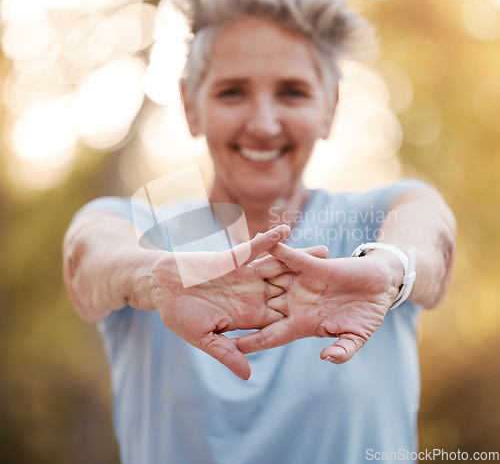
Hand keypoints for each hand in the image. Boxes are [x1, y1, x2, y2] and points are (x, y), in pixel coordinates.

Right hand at [151, 225, 326, 379]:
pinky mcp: (233, 258)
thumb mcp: (204, 338)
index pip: (282, 317)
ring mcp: (244, 275)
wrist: (161, 287)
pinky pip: (254, 248)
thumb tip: (248, 376)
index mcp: (248, 315)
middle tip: (341, 280)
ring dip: (301, 258)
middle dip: (313, 285)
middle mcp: (252, 294)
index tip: (330, 317)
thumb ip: (227, 353)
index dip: (305, 316)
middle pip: (289, 289)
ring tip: (326, 251)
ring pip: (278, 266)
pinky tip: (287, 231)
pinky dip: (269, 240)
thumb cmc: (178, 315)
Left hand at [233, 243, 402, 363]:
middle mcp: (295, 302)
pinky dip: (273, 248)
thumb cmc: (368, 314)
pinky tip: (253, 240)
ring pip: (268, 279)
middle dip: (236, 309)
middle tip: (210, 310)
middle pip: (260, 307)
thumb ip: (343, 349)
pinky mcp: (311, 264)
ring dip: (247, 275)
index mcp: (302, 323)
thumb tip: (326, 358)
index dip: (250, 342)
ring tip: (219, 270)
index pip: (270, 335)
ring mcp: (301, 283)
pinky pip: (287, 256)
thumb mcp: (356, 336)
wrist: (380, 286)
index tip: (228, 348)